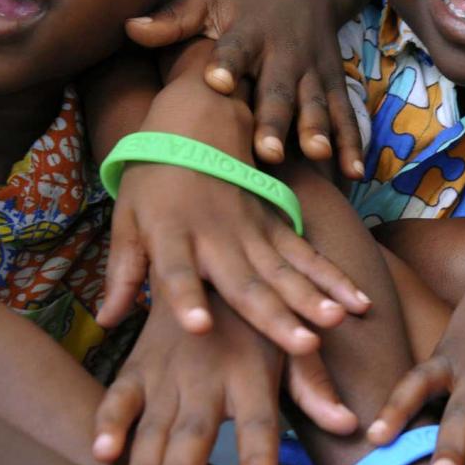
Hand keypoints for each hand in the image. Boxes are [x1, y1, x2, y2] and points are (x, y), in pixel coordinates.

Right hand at [92, 298, 357, 464]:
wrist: (209, 271)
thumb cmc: (258, 324)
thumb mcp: (294, 347)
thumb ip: (315, 388)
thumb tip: (349, 425)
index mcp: (252, 373)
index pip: (259, 422)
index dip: (257, 457)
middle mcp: (208, 375)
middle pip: (196, 428)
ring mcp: (169, 372)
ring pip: (156, 421)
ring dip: (145, 459)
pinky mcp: (139, 366)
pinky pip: (120, 396)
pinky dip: (108, 422)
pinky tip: (101, 452)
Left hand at [97, 162, 369, 354]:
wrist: (198, 119)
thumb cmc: (154, 177)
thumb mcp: (127, 218)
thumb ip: (123, 271)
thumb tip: (106, 322)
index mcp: (172, 235)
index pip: (175, 272)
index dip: (186, 299)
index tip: (198, 327)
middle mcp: (217, 236)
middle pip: (247, 281)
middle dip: (276, 315)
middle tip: (305, 345)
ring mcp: (253, 230)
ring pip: (287, 270)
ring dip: (316, 297)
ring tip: (339, 320)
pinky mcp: (277, 224)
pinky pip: (309, 256)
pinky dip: (334, 278)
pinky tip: (358, 302)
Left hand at [125, 0, 366, 177]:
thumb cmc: (244, 1)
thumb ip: (172, 18)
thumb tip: (128, 27)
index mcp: (248, 33)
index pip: (236, 49)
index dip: (228, 64)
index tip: (217, 80)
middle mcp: (284, 55)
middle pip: (278, 89)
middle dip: (275, 119)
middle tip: (269, 150)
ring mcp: (313, 73)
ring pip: (316, 104)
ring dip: (317, 130)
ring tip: (316, 155)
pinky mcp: (335, 86)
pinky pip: (346, 117)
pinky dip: (352, 144)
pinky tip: (354, 172)